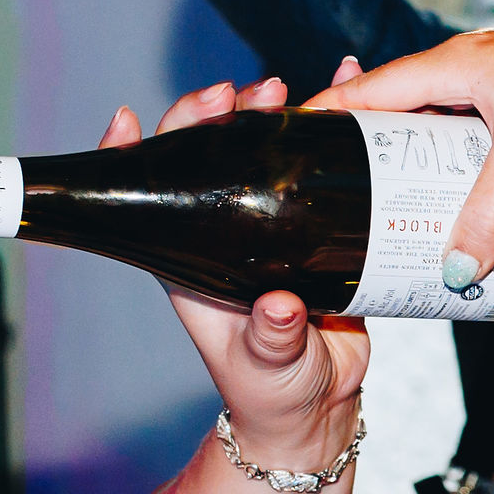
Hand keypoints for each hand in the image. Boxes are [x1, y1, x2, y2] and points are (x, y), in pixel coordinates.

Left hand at [106, 78, 372, 468]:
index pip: (150, 188)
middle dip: (225, 111)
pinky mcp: (321, 227)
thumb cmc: (271, 393)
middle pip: (212, 152)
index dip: (137, 149)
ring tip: (304, 85)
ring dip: (281, 110)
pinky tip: (358, 94)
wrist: (318, 409)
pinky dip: (339, 128)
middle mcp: (225, 229)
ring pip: (268, 151)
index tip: (135, 117)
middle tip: (252, 94)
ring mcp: (274, 224)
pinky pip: (325, 169)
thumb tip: (279, 308)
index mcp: (190, 254)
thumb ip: (271, 340)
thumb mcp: (265, 367)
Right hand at [318, 26, 493, 285]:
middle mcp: (474, 60)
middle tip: (335, 185)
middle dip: (368, 141)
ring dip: (415, 152)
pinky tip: (455, 185)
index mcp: (457, 61)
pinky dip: (455, 154)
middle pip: (401, 103)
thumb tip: (456, 274)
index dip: (328, 114)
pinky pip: (473, 127)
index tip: (290, 139)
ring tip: (387, 195)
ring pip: (441, 117)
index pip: (373, 88)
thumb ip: (487, 219)